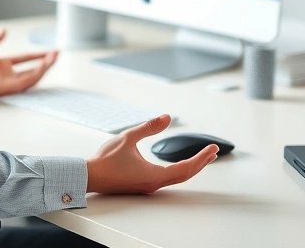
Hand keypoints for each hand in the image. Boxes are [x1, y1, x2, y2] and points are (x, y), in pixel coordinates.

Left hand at [0, 28, 57, 99]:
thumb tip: (4, 30)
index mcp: (3, 65)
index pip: (24, 59)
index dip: (37, 55)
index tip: (49, 51)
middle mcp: (8, 74)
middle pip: (32, 69)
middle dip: (46, 62)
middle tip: (57, 55)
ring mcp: (10, 81)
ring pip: (33, 75)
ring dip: (45, 67)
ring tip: (54, 58)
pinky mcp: (10, 87)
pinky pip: (27, 81)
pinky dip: (37, 73)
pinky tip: (44, 64)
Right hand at [86, 115, 217, 193]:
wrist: (90, 176)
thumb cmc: (106, 160)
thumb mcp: (128, 137)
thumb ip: (149, 127)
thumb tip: (166, 118)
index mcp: (154, 175)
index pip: (186, 167)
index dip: (202, 157)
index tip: (213, 149)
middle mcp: (154, 183)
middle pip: (186, 174)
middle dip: (201, 162)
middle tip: (213, 152)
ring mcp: (149, 186)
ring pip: (178, 177)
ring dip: (192, 167)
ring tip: (202, 157)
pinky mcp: (143, 184)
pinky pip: (169, 178)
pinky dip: (181, 170)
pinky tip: (180, 164)